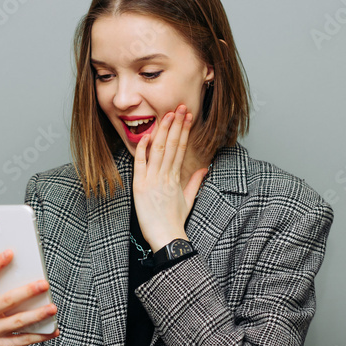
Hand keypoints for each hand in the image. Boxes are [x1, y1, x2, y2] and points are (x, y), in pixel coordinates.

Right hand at [0, 249, 59, 345]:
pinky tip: (53, 330)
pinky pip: (23, 340)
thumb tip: (27, 277)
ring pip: (18, 321)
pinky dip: (40, 335)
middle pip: (7, 300)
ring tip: (52, 308)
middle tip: (44, 284)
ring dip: (38, 315)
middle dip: (27, 292)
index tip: (10, 252)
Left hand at [133, 104, 207, 252]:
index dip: (184, 131)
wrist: (168, 238)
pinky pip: (141, 164)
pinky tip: (147, 135)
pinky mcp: (140, 187)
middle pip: (172, 145)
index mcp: (176, 178)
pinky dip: (143, 149)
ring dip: (164, 131)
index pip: (181, 149)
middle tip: (180, 107)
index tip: (187, 117)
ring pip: (160, 150)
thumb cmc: (175, 222)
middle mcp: (165, 176)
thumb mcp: (188, 200)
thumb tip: (204, 169)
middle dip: (177, 124)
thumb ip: (195, 182)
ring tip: (169, 114)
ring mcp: (153, 181)